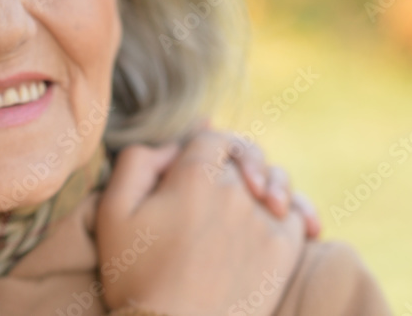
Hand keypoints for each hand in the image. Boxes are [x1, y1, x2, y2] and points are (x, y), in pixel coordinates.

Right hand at [97, 132, 305, 315]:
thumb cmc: (136, 275)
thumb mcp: (112, 211)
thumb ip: (138, 161)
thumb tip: (172, 146)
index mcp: (194, 175)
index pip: (215, 136)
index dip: (209, 141)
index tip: (200, 158)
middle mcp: (235, 191)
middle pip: (246, 158)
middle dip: (236, 163)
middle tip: (223, 179)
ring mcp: (264, 221)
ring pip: (276, 183)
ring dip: (267, 183)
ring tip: (258, 197)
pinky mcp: (283, 253)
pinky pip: (299, 216)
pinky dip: (296, 211)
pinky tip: (286, 217)